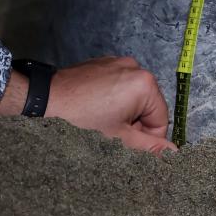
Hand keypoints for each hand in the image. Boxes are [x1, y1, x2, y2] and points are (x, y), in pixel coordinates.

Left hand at [0, 56, 176, 154]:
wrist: (41, 102)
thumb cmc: (81, 121)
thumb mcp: (118, 139)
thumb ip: (150, 147)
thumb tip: (174, 153)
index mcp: (145, 84)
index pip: (160, 119)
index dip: (146, 137)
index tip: (124, 143)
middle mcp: (135, 67)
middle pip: (146, 106)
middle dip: (132, 123)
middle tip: (108, 133)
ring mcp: (116, 62)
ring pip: (131, 96)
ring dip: (121, 111)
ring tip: (97, 120)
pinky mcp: (100, 63)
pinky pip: (116, 85)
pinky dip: (109, 98)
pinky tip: (91, 107)